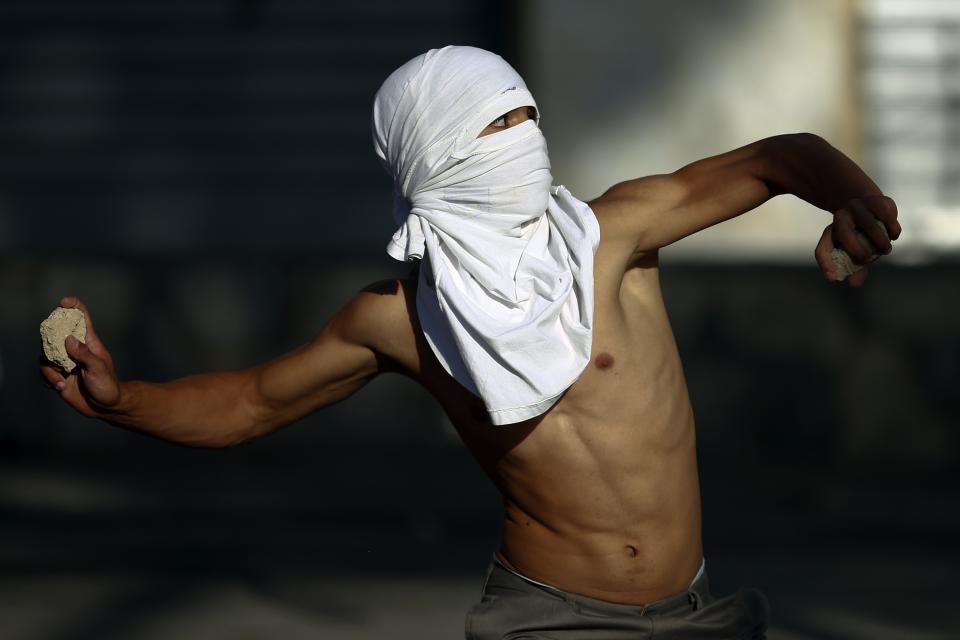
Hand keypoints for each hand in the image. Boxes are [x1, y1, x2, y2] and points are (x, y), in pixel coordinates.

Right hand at [38, 296, 122, 417]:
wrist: (105, 407)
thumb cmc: (107, 385)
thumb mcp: (98, 368)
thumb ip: (84, 354)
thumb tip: (68, 339)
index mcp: (89, 342)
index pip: (81, 319)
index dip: (73, 307)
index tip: (64, 301)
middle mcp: (75, 349)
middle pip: (55, 334)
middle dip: (50, 343)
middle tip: (57, 358)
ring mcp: (65, 362)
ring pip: (46, 356)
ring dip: (50, 370)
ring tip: (62, 382)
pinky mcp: (58, 375)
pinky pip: (44, 371)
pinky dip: (48, 379)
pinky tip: (60, 387)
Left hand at [814, 194, 900, 287]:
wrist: (870, 205)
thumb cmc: (861, 235)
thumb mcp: (856, 251)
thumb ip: (856, 267)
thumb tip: (855, 285)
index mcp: (831, 233)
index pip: (822, 250)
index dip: (825, 264)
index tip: (832, 279)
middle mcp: (840, 217)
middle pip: (845, 235)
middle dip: (858, 251)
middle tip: (870, 259)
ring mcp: (857, 206)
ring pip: (870, 226)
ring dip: (881, 242)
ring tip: (886, 249)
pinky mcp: (876, 200)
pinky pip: (887, 216)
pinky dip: (893, 229)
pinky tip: (893, 234)